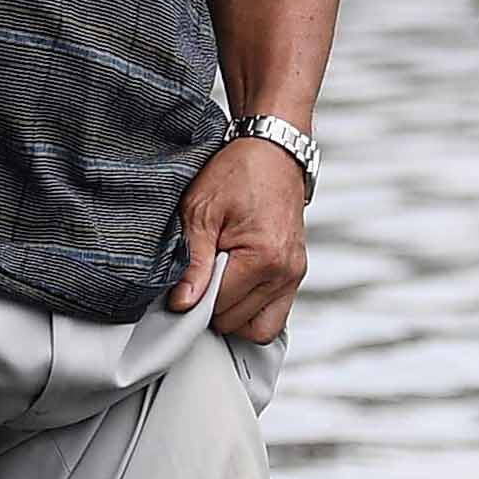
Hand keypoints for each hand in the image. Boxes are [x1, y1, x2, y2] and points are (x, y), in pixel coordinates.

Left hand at [173, 134, 309, 342]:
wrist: (272, 150)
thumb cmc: (237, 173)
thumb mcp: (201, 211)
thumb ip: (192, 262)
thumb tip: (182, 303)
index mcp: (264, 257)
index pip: (219, 307)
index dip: (193, 299)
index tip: (183, 282)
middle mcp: (286, 272)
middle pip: (237, 323)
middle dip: (213, 306)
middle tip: (200, 276)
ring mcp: (295, 275)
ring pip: (259, 328)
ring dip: (234, 313)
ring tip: (218, 282)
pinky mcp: (296, 273)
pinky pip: (274, 314)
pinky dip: (252, 308)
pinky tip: (235, 285)